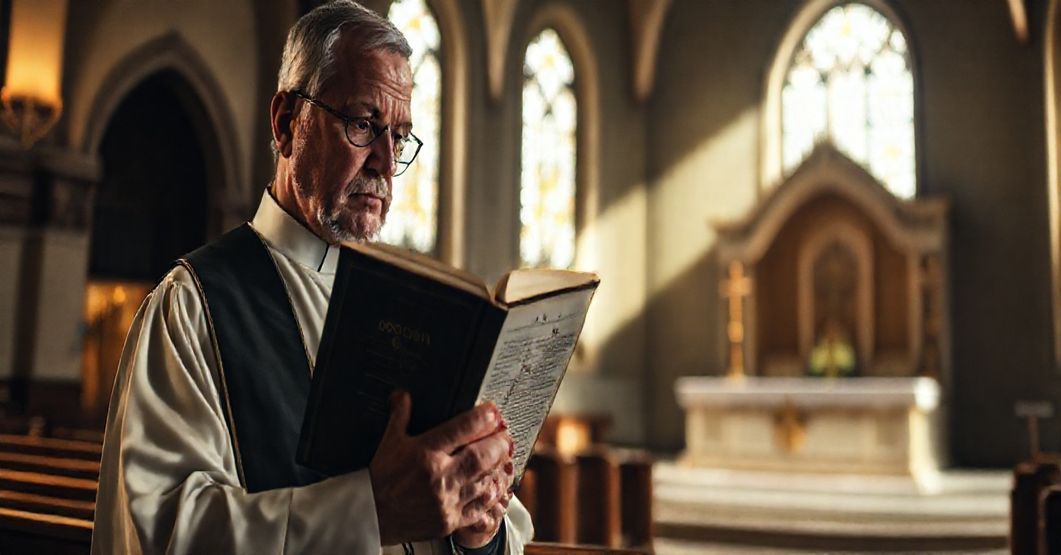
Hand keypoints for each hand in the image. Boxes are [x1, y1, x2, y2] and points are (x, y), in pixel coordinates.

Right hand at [369, 391, 513, 544]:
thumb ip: (400, 416)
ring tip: (502, 456)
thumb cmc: (382, 478)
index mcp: (424, 453)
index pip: (461, 429)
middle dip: (498, 443)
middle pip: (481, 456)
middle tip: (505, 434)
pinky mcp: (450, 521)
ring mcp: (446, 501)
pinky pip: (479, 508)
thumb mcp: (389, 442)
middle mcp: (439, 476)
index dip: (483, 418)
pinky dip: (490, 495)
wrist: (371, 515)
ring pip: (484, 481)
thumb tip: (403, 395)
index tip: (494, 411)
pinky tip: (493, 485)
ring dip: (497, 467)